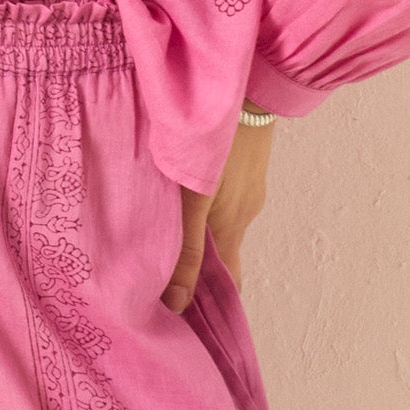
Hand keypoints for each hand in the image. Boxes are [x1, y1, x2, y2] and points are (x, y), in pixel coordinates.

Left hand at [162, 115, 272, 313]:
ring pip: (220, 223)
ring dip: (196, 237)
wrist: (249, 86)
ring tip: (161, 239)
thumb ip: (183, 250)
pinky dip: (202, 209)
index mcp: (232, 228)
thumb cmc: (216, 145)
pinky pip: (221, 197)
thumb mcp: (193, 200)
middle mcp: (244, 211)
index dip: (211, 306)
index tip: (188, 323)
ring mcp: (246, 185)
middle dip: (197, 273)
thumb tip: (176, 305)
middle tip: (162, 284)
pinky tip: (179, 197)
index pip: (229, 284)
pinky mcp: (242, 162)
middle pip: (221, 254)